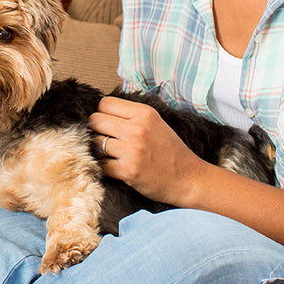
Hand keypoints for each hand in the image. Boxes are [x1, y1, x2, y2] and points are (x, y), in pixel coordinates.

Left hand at [88, 96, 209, 205]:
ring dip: (98, 149)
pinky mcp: (127, 171)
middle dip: (97, 130)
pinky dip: (103, 167)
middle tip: (108, 139)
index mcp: (144, 113)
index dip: (104, 113)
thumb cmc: (171, 151)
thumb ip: (132, 115)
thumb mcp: (156, 122)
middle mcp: (137, 129)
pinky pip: (100, 164)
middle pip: (95, 120)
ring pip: (94, 142)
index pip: (105, 103)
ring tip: (111, 154)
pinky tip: (114, 167)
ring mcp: (131, 150)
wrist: (188, 179)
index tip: (110, 123)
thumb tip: (103, 111)